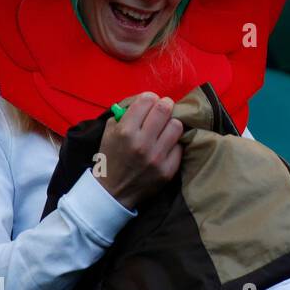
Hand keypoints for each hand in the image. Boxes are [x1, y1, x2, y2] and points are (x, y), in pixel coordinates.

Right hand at [94, 93, 183, 209]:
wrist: (113, 192)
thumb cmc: (111, 157)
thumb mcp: (109, 132)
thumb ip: (125, 114)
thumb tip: (146, 100)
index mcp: (125, 131)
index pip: (147, 100)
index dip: (150, 98)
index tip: (151, 102)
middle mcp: (142, 143)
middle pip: (165, 109)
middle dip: (165, 105)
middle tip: (163, 108)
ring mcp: (157, 157)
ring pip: (177, 125)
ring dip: (171, 124)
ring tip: (165, 128)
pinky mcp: (168, 170)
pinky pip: (180, 146)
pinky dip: (173, 143)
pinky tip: (166, 146)